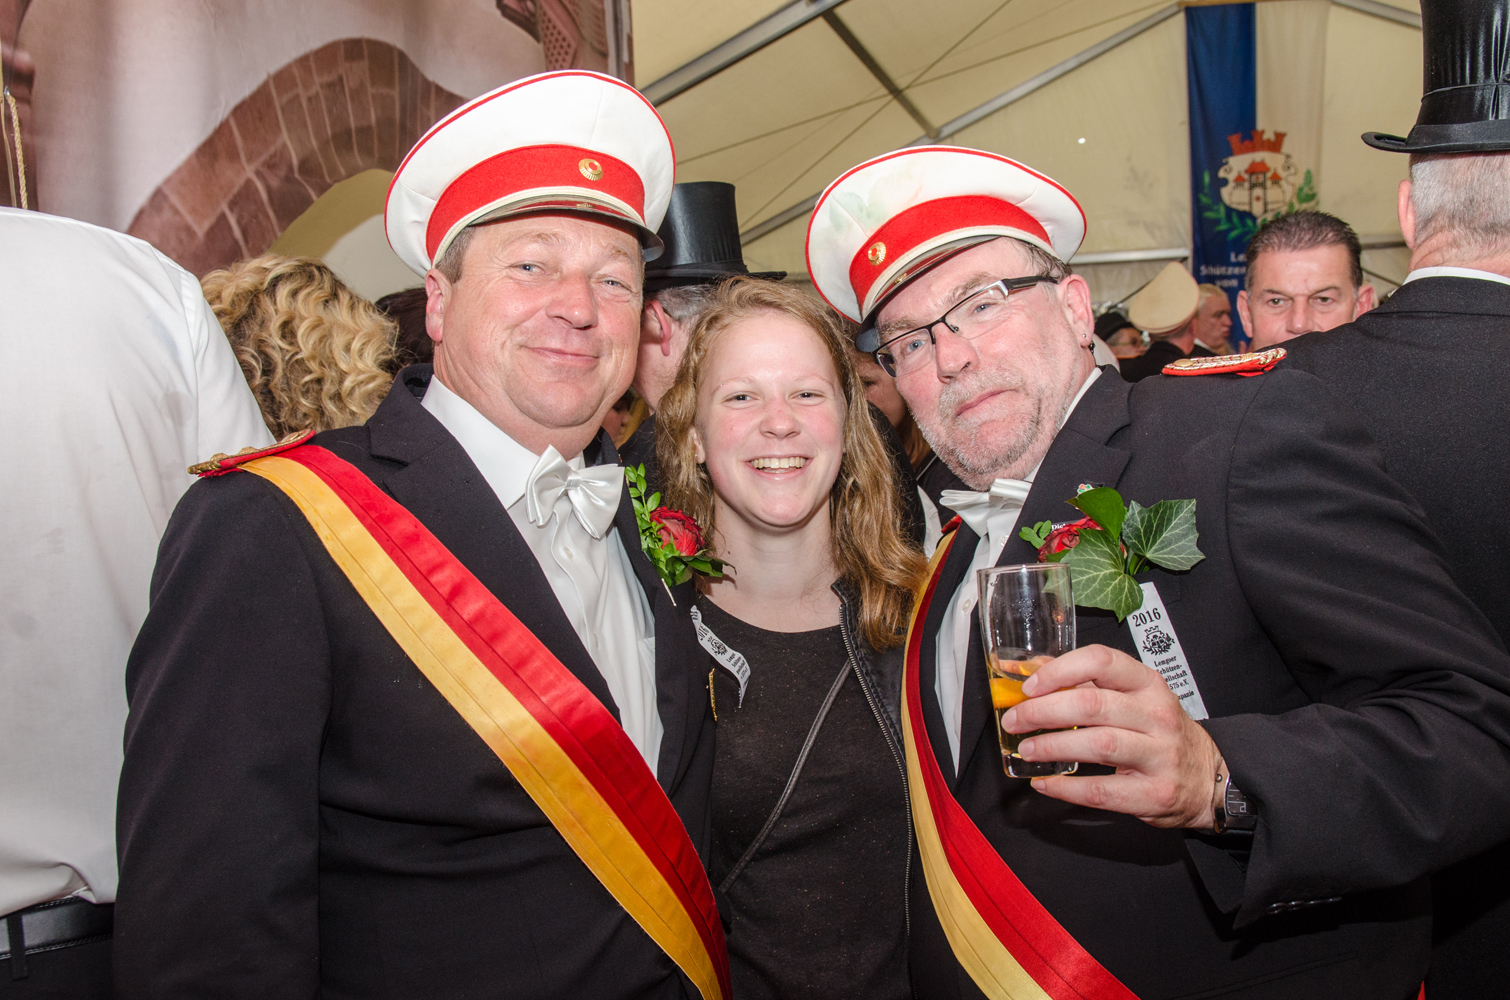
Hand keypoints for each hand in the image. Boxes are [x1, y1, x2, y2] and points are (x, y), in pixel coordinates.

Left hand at [1003, 644, 1220, 828]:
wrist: (1210, 778)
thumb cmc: (1160, 734)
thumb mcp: (1134, 699)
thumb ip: (1087, 686)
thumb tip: (1032, 673)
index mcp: (1148, 684)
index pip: (1102, 662)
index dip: (1060, 670)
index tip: (1030, 686)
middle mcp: (1157, 715)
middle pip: (1092, 705)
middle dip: (1043, 712)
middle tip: (1016, 721)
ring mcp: (1160, 755)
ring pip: (1098, 745)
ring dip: (1052, 747)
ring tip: (1026, 750)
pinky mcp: (1155, 793)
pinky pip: (1103, 791)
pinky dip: (1067, 788)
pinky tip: (1046, 783)